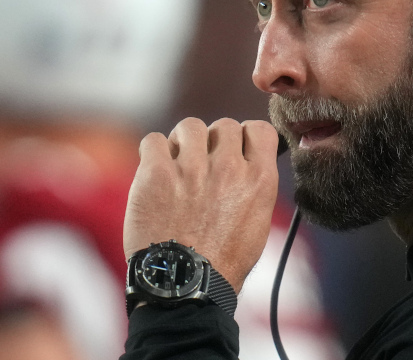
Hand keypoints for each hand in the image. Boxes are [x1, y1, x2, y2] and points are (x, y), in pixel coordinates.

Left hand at [124, 118, 278, 292]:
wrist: (184, 287)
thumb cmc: (223, 261)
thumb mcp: (257, 222)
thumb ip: (254, 184)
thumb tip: (247, 159)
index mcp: (259, 180)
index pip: (258, 129)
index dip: (244, 137)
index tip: (235, 150)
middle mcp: (228, 168)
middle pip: (224, 125)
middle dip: (213, 142)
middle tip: (203, 167)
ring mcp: (192, 169)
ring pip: (189, 127)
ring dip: (183, 143)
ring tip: (178, 167)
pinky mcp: (156, 174)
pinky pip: (153, 140)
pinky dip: (153, 153)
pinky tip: (156, 173)